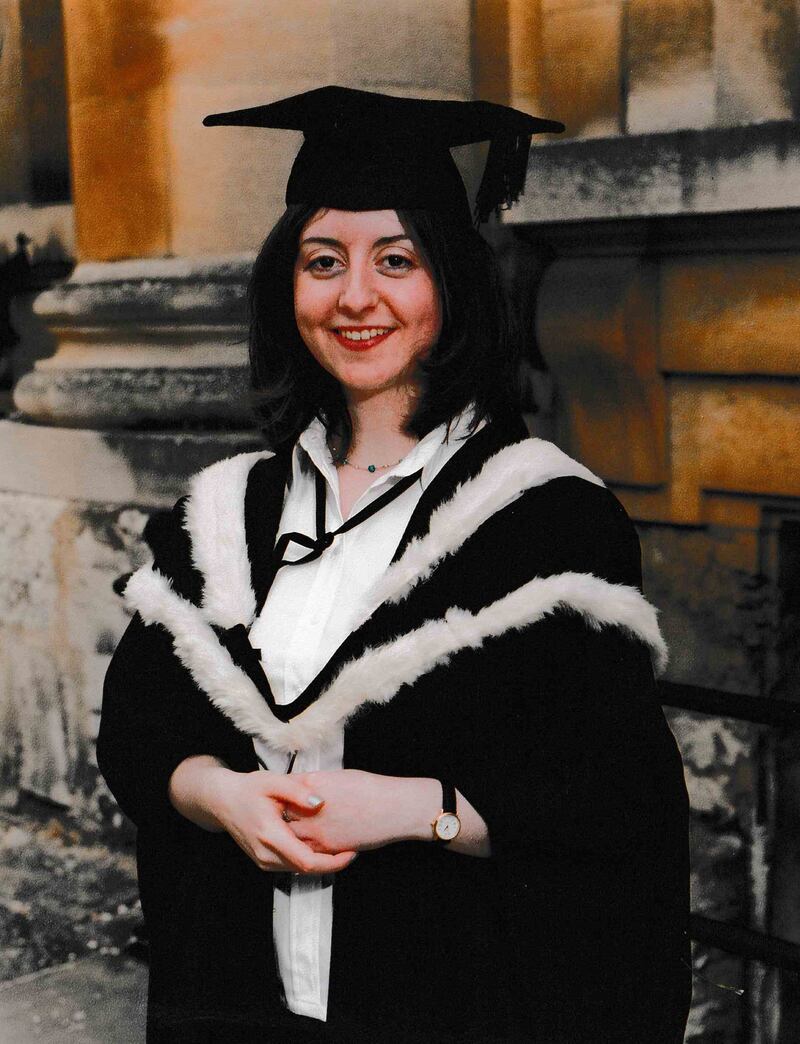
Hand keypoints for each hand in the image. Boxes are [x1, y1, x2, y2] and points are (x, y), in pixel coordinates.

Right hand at [169, 757, 356, 873]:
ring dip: (321, 862)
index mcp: (270, 835)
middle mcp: (266, 854)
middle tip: (352, 848)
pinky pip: (291, 866)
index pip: (307, 861)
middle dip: (332, 862)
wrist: (223, 800)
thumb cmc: (249, 789)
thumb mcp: (274, 781)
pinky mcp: (264, 862)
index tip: (351, 852)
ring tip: (340, 846)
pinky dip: (308, 859)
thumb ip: (298, 791)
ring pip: (299, 870)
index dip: (333, 862)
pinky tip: (319, 846)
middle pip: (306, 869)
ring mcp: (263, 861)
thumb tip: (321, 802)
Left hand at [285, 770, 438, 852]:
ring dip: (287, 833)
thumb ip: (315, 784)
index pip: (282, 789)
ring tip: (288, 831)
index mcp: (311, 784)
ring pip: (287, 835)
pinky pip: (303, 850)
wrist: (391, 808)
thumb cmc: (370, 789)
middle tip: (276, 815)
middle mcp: (308, 808)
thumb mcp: (338, 777)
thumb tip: (304, 789)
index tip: (279, 796)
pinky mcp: (325, 847)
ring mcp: (315, 829)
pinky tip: (304, 843)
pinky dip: (301, 847)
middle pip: (279, 813)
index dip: (280, 793)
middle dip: (278, 814)